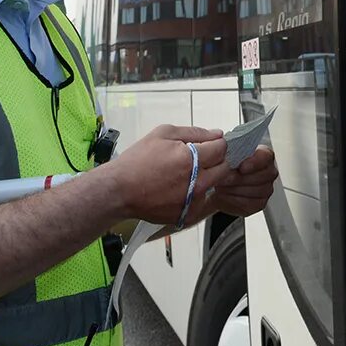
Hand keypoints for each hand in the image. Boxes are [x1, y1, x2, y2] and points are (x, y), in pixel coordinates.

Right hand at [108, 125, 230, 225]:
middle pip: (225, 168)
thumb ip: (194, 132)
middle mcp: (197, 182)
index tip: (212, 144)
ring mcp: (194, 200)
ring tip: (187, 173)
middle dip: (218, 160)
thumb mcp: (164, 133)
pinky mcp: (188, 214)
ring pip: (216, 185)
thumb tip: (216, 134)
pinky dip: (197, 193)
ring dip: (209, 176)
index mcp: (193, 159)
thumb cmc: (138, 161)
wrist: (120, 190)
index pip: (223, 148)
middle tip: (203, 157)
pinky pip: (203, 200)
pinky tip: (180, 187)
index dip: (219, 143)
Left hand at [210, 145, 277, 217]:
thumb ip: (227, 150)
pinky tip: (225, 195)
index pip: (265, 156)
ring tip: (221, 186)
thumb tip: (224, 147)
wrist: (220, 185)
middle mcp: (268, 172)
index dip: (254, 162)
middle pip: (261, 176)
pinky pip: (249, 203)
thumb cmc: (225, 167)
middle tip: (223, 178)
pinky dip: (234, 200)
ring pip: (255, 191)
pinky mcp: (259, 203)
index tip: (241, 167)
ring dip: (234, 189)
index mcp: (263, 155)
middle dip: (239, 178)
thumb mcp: (224, 154)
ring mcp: (266, 189)